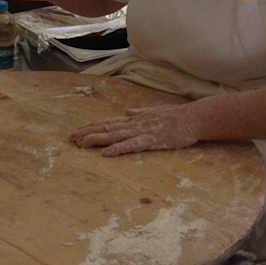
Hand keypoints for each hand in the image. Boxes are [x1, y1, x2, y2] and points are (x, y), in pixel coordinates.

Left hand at [70, 104, 202, 156]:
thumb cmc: (177, 116)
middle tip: (71, 138)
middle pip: (106, 128)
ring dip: (97, 139)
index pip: (108, 122)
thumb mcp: (155, 112)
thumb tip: (128, 111)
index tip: (77, 130)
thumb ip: (140, 113)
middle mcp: (134, 124)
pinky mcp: (152, 141)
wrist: (194, 118)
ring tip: (81, 143)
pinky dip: (118, 149)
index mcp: (135, 119)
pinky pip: (132, 146)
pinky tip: (106, 153)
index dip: (92, 126)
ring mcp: (142, 132)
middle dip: (88, 132)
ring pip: (115, 136)